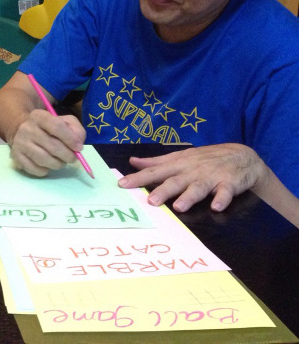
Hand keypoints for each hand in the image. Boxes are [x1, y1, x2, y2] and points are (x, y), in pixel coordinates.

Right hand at [9, 109, 86, 176]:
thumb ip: (76, 130)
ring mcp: (20, 143)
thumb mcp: (64, 121)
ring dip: (58, 164)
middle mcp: (26, 128)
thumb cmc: (48, 128)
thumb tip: (78, 145)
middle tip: (72, 158)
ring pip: (44, 160)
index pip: (57, 126)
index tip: (79, 148)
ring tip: (61, 161)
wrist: (22, 131)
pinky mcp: (16, 157)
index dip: (71, 139)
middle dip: (67, 155)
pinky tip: (47, 165)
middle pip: (52, 146)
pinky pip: (36, 169)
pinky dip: (46, 170)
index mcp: (38, 116)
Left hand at [117, 143, 268, 212]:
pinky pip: (226, 192)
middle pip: (175, 181)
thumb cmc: (205, 159)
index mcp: (178, 165)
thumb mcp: (180, 157)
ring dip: (189, 197)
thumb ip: (157, 162)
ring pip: (198, 187)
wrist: (242, 156)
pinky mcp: (229, 183)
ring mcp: (211, 177)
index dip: (138, 178)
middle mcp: (192, 171)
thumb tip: (133, 162)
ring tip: (178, 207)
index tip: (122, 184)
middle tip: (150, 201)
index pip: (155, 172)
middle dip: (162, 190)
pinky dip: (222, 199)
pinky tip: (216, 207)